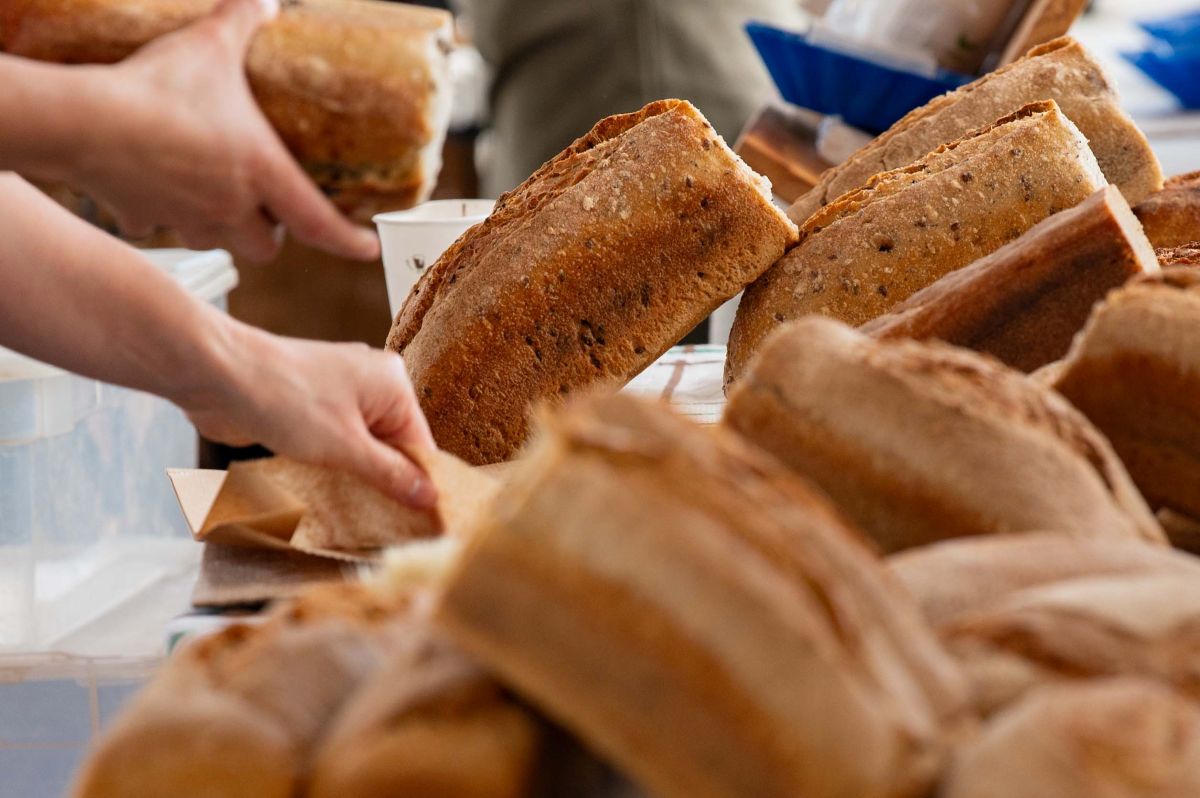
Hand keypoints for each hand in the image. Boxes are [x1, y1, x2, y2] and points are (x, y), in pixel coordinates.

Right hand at [72, 0, 378, 261]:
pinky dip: (161, 214)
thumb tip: (262, 1)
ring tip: (215, 199)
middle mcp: (229, 206)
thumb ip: (242, 21)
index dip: (348, 240)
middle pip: (265, 248)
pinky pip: (158, 226)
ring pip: (214, 241)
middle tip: (269, 212)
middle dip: (271, 235)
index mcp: (261, 172)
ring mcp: (186, 217)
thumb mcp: (211, 44)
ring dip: (220, 227)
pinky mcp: (143, 217)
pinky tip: (154, 188)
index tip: (365, 246)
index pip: (319, 223)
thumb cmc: (156, 91)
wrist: (87, 120)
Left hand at [185, 322, 437, 508]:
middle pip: (393, 446)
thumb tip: (430, 495)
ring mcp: (340, 394)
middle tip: (388, 527)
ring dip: (358, 478)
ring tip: (361, 516)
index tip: (423, 523)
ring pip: (363, 448)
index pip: (420, 443)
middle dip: (387, 483)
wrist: (218, 377)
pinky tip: (331, 495)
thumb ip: (389, 474)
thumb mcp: (345, 448)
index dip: (420, 484)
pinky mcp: (312, 408)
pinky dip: (335, 468)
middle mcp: (371, 384)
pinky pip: (337, 445)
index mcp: (391, 383)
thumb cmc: (285, 400)